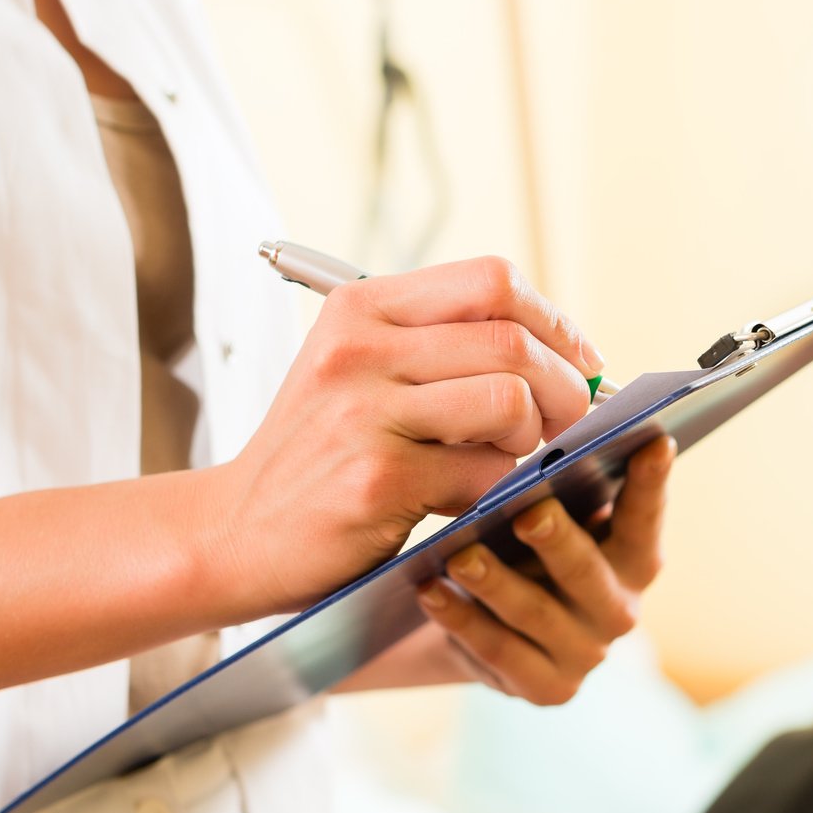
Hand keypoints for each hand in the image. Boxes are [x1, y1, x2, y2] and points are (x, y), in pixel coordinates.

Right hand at [199, 257, 600, 617]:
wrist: (231, 532)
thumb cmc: (318, 456)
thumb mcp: (360, 374)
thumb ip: (442, 349)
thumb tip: (565, 354)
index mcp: (362, 309)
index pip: (492, 280)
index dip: (555, 320)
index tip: (581, 360)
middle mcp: (360, 350)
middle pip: (512, 340)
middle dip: (565, 385)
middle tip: (571, 420)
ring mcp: (365, 414)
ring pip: (509, 400)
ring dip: (533, 438)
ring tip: (511, 459)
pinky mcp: (377, 480)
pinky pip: (486, 473)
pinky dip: (502, 489)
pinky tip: (479, 497)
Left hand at [414, 434, 672, 705]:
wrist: (496, 630)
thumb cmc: (528, 550)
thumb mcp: (555, 518)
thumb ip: (563, 487)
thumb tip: (544, 430)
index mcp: (635, 558)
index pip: (645, 518)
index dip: (651, 482)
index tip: (652, 439)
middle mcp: (620, 609)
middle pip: (588, 572)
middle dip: (559, 541)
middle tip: (530, 512)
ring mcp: (585, 654)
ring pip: (536, 614)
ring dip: (496, 584)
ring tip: (459, 556)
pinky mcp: (547, 688)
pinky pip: (498, 652)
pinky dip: (462, 620)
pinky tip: (430, 591)